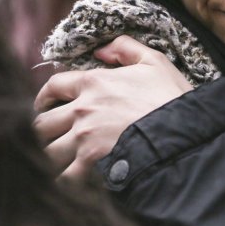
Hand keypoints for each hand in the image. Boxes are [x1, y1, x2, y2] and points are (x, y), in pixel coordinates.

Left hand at [32, 36, 192, 178]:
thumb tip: (101, 50)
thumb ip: (126, 47)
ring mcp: (84, 137)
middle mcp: (82, 109)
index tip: (44, 105)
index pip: (53, 86)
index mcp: (93, 82)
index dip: (44, 97)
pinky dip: (65, 178)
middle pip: (42, 122)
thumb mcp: (154, 61)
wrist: (182, 131)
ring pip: (48, 149)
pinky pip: (64, 174)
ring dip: (53, 154)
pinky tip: (72, 178)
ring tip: (61, 158)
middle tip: (53, 135)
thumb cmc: (170, 96)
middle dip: (45, 130)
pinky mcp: (91, 162)